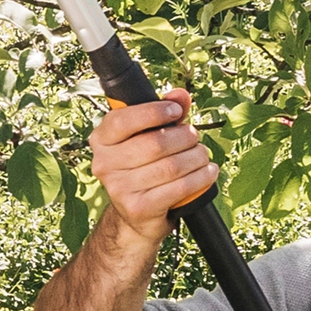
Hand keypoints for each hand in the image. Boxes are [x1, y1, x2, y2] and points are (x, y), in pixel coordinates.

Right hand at [89, 89, 217, 247]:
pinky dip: (200, 177)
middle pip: (155, 143)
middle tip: (194, 138)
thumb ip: (165, 113)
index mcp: (102, 140)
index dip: (154, 112)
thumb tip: (181, 95)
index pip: (123, 120)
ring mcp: (119, 188)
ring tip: (202, 156)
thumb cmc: (144, 166)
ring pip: (171, 166)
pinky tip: (208, 172)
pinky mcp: (138, 208)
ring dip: (196, 158)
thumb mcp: (149, 136)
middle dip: (184, 137)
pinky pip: (179, 187)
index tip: (176, 111)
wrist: (138, 215)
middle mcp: (104, 164)